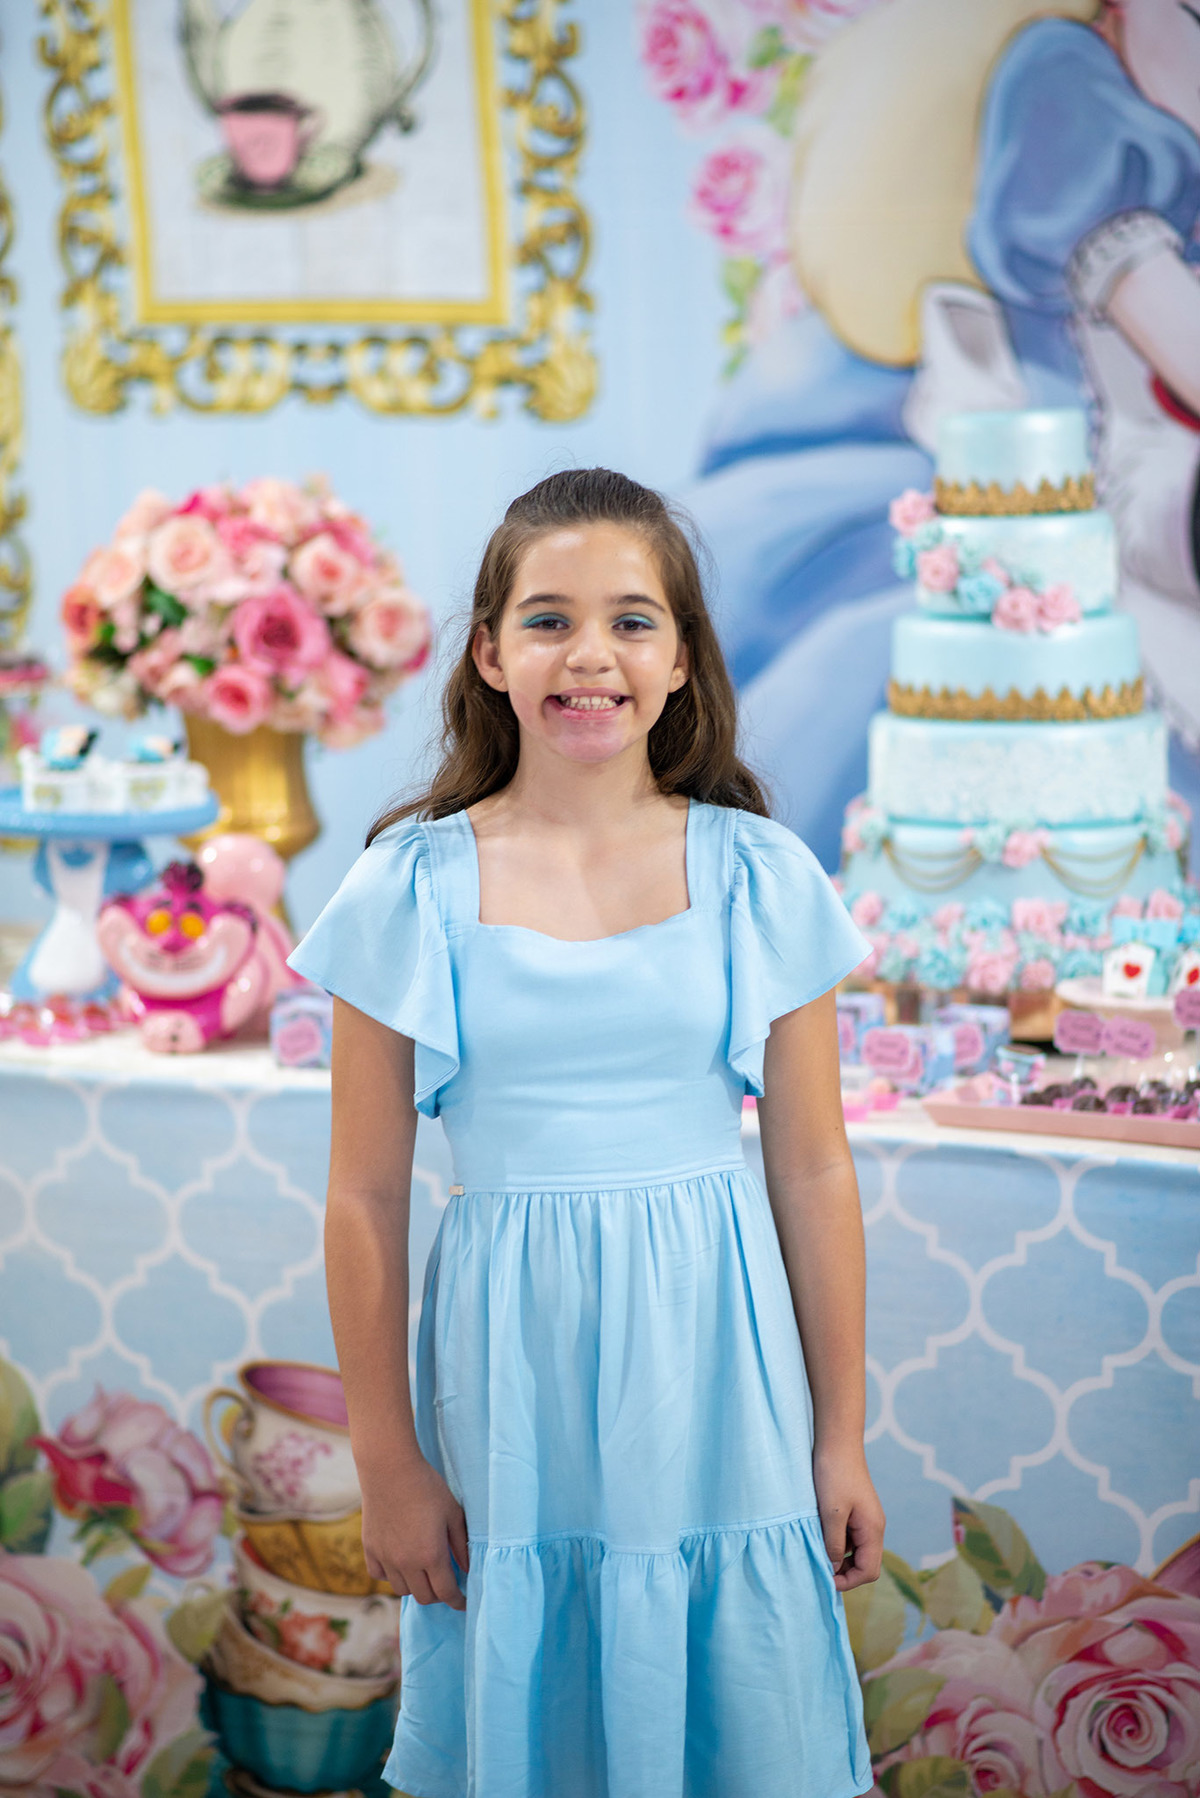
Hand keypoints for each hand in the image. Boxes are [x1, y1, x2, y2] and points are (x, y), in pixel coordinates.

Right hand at [361, 1453, 469, 1610]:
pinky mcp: (370, 1549)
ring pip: (402, 1590)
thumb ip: (460, 1543)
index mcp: (431, 1555)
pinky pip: (380, 1576)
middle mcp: (407, 1563)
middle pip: (425, 1597)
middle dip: (439, 1595)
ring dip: (416, 1586)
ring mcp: (386, 1558)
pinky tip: (400, 1563)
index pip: (446, 1592)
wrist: (390, 1469)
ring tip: (424, 1572)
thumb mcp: (452, 1512)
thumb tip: (466, 1568)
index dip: (457, 1601)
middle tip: (446, 1584)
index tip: (463, 1602)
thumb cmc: (426, 1486)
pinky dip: (392, 1576)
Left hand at [813, 1443, 884, 1592]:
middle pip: (865, 1564)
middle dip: (844, 1572)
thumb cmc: (835, 1474)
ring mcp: (865, 1519)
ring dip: (838, 1556)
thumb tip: (834, 1568)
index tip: (825, 1578)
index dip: (848, 1581)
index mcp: (873, 1530)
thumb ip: (834, 1544)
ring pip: (856, 1551)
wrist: (837, 1441)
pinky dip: (836, 1541)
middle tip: (819, 1568)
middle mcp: (874, 1527)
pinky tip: (819, 1533)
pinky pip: (849, 1536)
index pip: (869, 1571)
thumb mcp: (831, 1512)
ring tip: (816, 1550)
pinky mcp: (855, 1511)